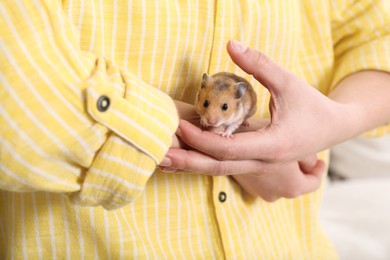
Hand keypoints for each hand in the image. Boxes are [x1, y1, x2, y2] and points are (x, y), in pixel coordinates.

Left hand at [169, 40, 362, 163]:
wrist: (333, 128)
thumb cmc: (313, 106)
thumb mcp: (290, 82)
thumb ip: (260, 64)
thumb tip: (231, 44)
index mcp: (273, 147)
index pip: (228, 148)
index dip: (201, 139)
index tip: (179, 126)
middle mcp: (263, 162)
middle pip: (218, 167)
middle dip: (188, 161)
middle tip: (159, 154)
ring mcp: (258, 166)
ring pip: (219, 170)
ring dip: (192, 165)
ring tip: (164, 159)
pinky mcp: (255, 163)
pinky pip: (225, 164)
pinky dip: (204, 160)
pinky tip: (186, 155)